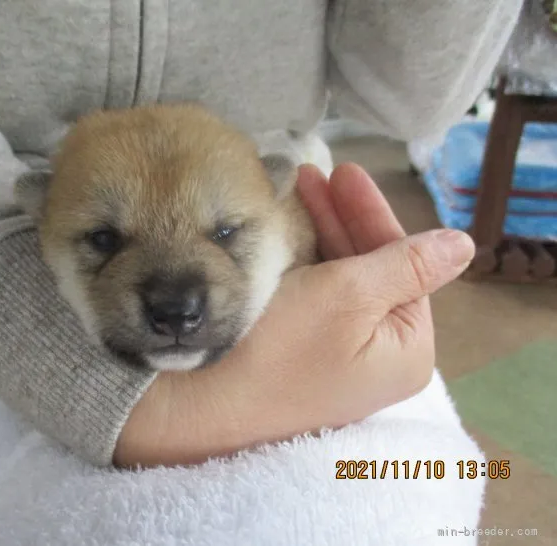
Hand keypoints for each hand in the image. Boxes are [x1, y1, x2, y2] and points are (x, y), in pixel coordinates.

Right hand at [115, 163, 474, 467]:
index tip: (345, 171)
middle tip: (312, 175)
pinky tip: (288, 237)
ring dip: (322, 237)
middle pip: (372, 272)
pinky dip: (306, 266)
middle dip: (342, 220)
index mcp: (408, 351)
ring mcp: (339, 361)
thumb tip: (466, 244)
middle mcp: (379, 359)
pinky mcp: (302, 359)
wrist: (202, 403)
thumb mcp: (350, 295)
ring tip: (295, 194)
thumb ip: (409, 264)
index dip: (372, 214)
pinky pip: (316, 302)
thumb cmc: (282, 346)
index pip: (403, 266)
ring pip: (341, 283)